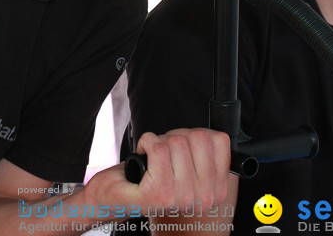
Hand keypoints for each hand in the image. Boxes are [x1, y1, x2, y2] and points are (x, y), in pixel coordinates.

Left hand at [86, 128, 230, 211]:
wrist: (114, 196)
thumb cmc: (149, 178)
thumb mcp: (189, 165)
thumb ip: (207, 152)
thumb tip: (217, 134)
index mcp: (216, 191)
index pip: (219, 140)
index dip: (194, 135)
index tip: (181, 150)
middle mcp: (204, 199)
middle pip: (198, 137)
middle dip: (176, 137)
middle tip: (163, 155)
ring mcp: (182, 198)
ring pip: (177, 142)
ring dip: (160, 141)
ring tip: (153, 159)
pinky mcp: (159, 193)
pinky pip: (158, 148)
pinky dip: (146, 142)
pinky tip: (142, 155)